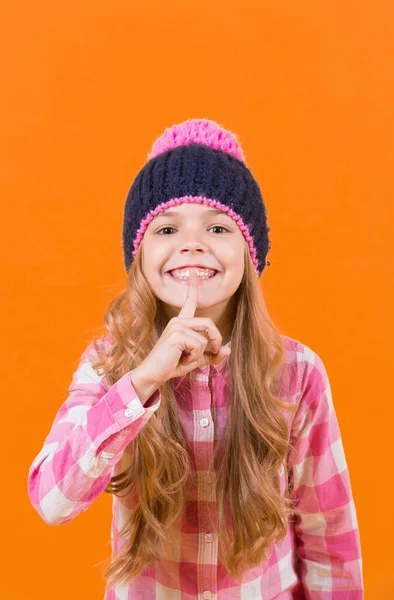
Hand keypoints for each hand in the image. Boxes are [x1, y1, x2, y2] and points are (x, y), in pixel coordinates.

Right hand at [138, 269, 230, 386]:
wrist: (153, 374)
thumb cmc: (171, 366)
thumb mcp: (195, 360)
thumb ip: (211, 355)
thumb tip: (228, 351)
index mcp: (181, 323)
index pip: (189, 302)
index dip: (193, 287)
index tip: (194, 272)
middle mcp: (178, 320)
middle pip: (209, 323)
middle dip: (216, 340)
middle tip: (213, 353)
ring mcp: (177, 325)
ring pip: (205, 338)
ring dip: (201, 354)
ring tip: (186, 359)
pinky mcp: (177, 334)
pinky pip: (199, 345)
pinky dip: (195, 357)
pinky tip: (182, 359)